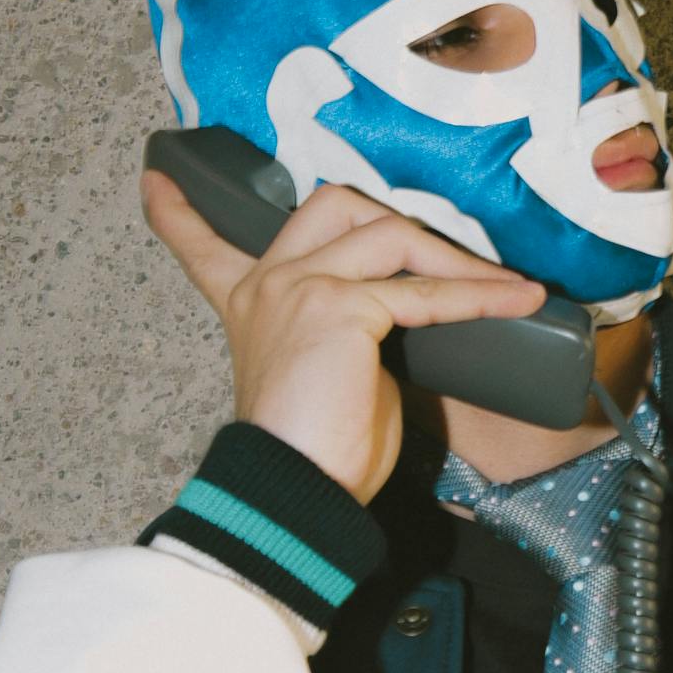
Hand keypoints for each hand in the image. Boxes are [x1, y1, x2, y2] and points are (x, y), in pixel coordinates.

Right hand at [142, 170, 543, 503]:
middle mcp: (268, 285)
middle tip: (455, 264)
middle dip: (402, 222)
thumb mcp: (322, 372)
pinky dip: (476, 296)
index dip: (180, 214)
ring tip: (507, 289)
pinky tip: (515, 300)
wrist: (295, 492)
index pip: (204, 246)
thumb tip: (408, 312)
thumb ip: (344, 327)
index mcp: (249, 304)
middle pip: (337, 207)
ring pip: (392, 235)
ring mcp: (301, 287)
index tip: (157, 180)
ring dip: (458, 261)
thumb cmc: (315, 453)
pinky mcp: (340, 308)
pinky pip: (423, 292)